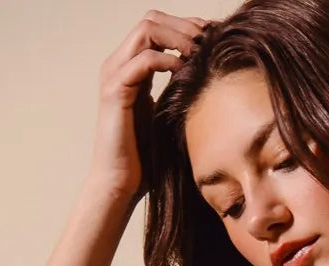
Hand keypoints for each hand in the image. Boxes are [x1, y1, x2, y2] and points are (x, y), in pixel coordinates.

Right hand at [87, 10, 210, 202]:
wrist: (121, 183)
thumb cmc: (147, 158)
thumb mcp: (169, 115)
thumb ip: (180, 91)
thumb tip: (210, 78)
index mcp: (132, 67)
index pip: (158, 27)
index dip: (187, 26)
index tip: (214, 37)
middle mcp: (120, 64)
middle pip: (152, 19)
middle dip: (185, 25)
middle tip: (210, 39)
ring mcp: (115, 74)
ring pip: (146, 31)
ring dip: (178, 37)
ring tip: (199, 52)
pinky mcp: (115, 90)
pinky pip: (143, 60)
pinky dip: (167, 60)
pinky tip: (185, 71)